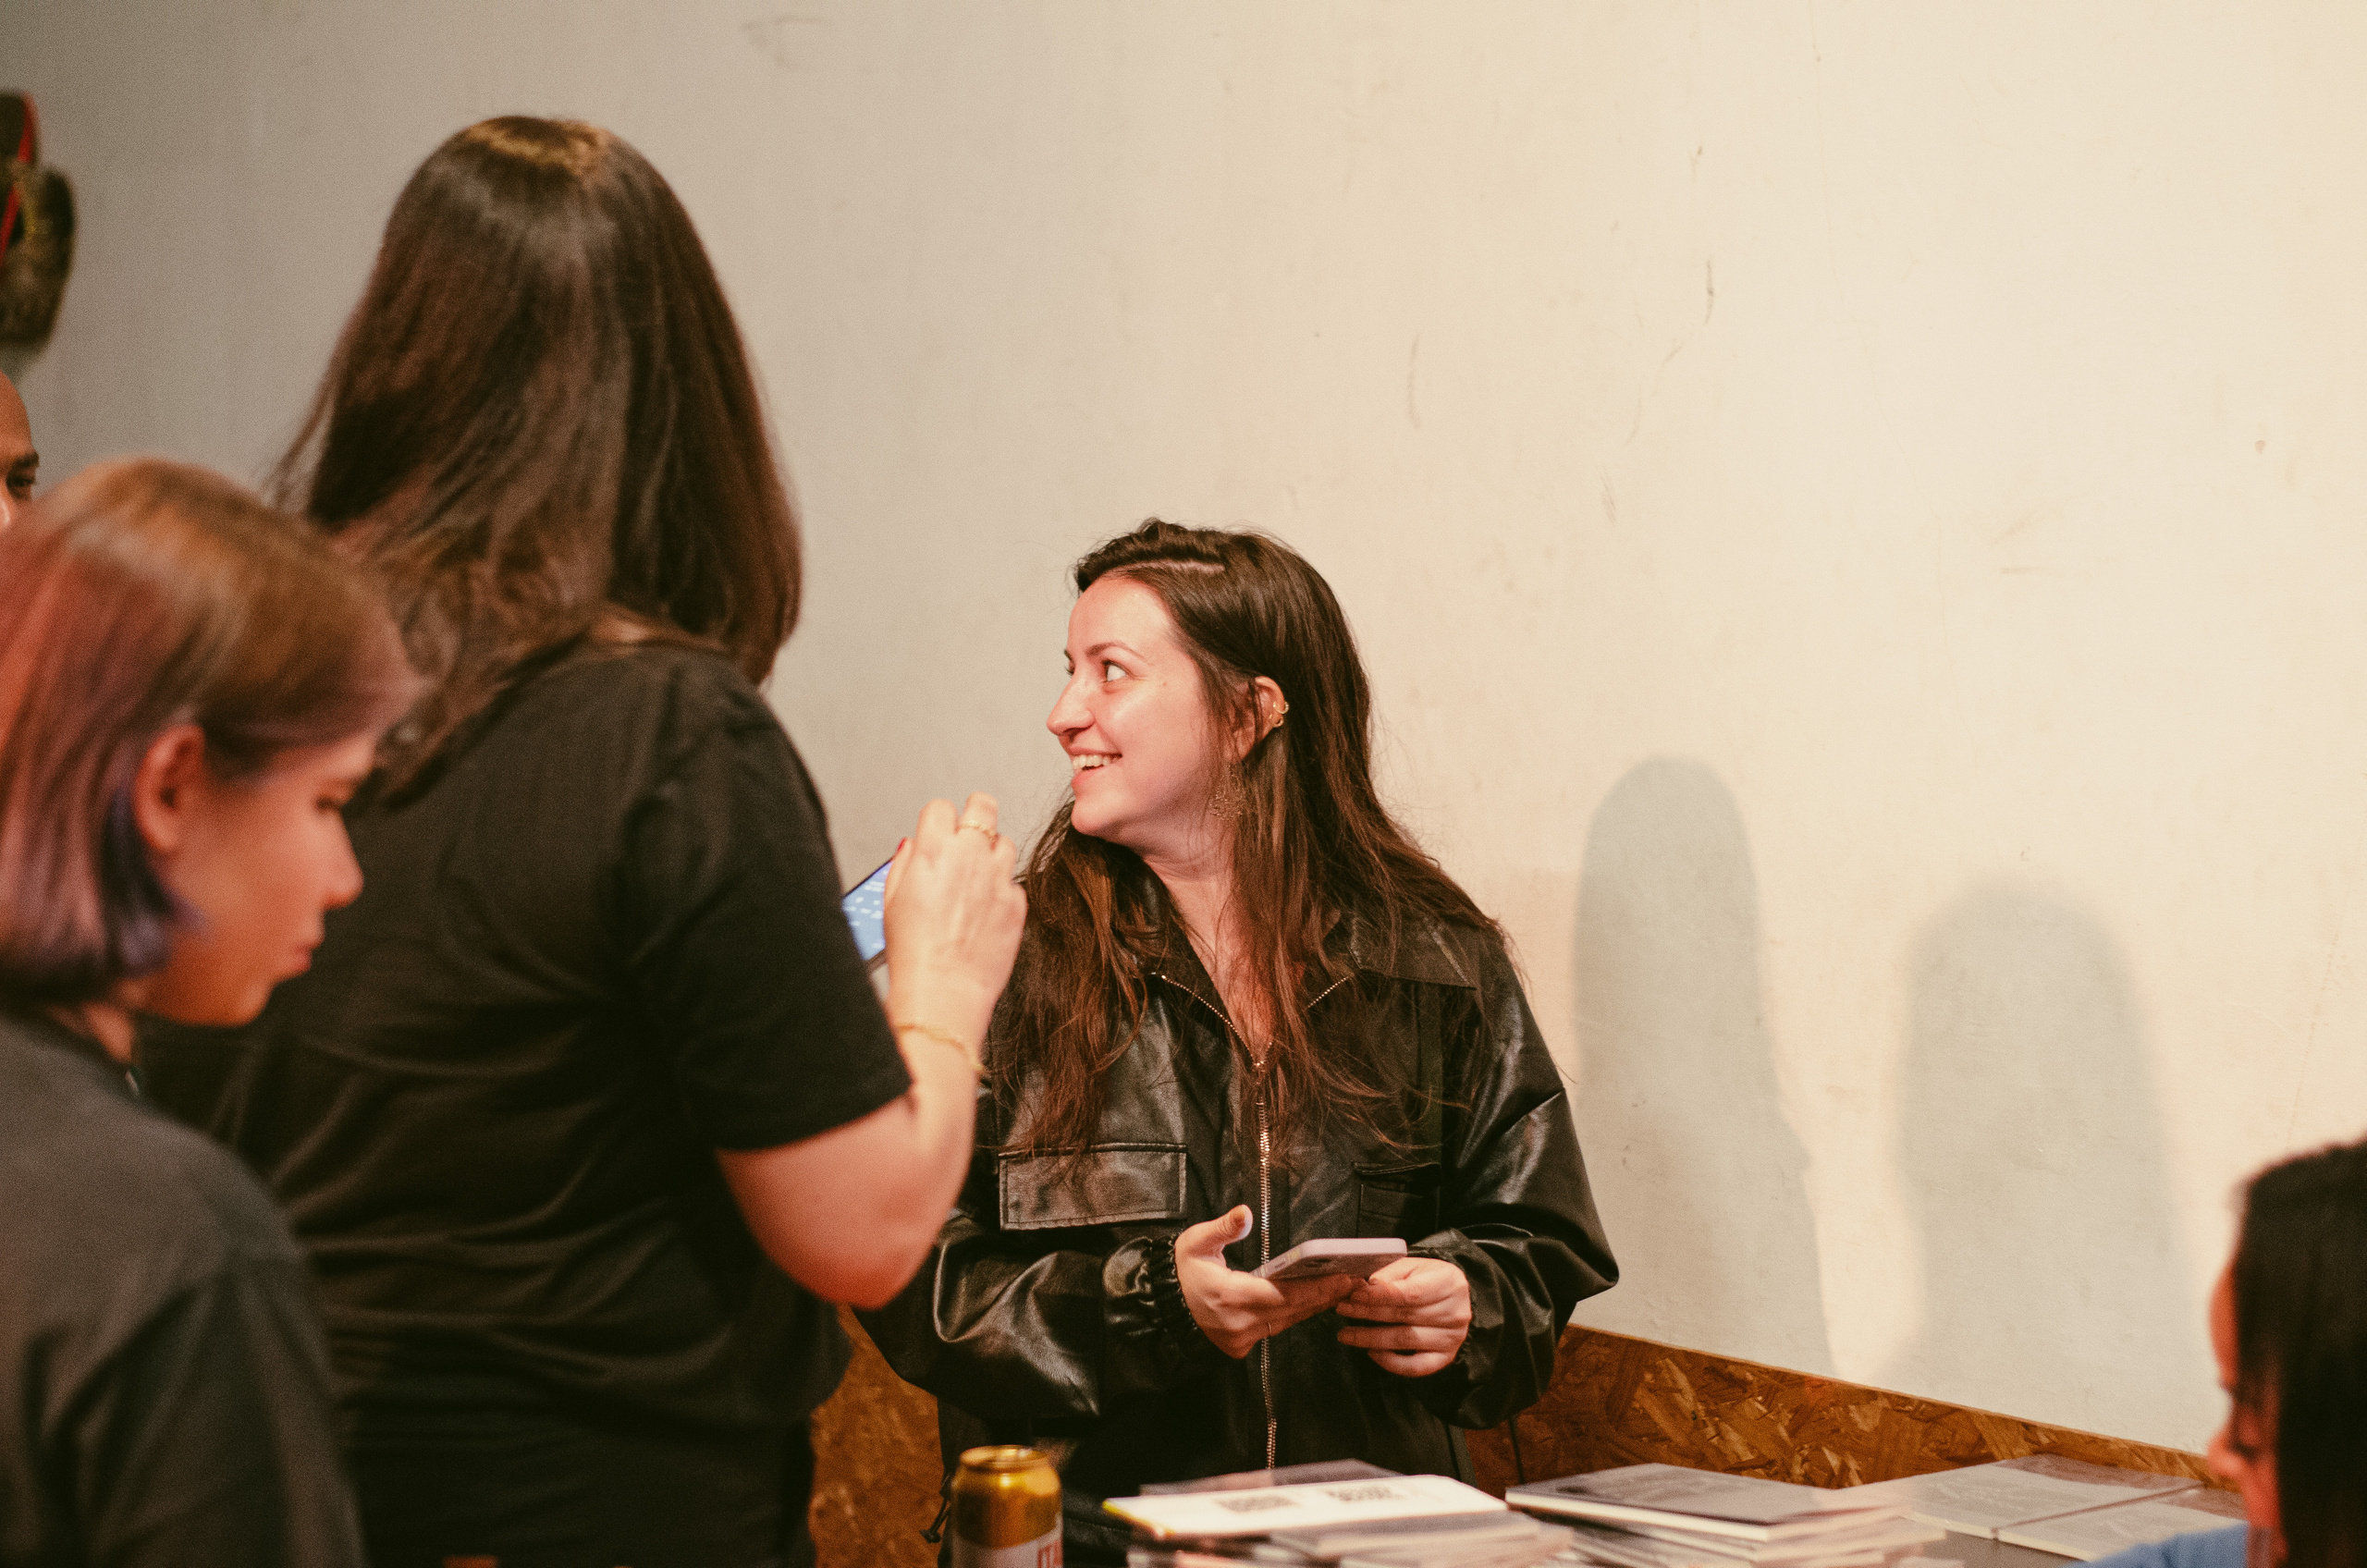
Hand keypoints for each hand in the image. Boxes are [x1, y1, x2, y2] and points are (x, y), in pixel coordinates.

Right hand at [882, 793, 1025, 1049]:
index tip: (939, 831)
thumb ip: (905, 863)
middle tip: (969, 832)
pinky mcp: (1018, 901)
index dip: (938, 819)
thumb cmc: (915, 954)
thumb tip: (914, 847)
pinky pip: (1014, 881)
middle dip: (975, 814)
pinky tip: (986, 910)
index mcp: (933, 851)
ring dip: (992, 853)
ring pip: (1005, 842)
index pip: (941, 806)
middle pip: (983, 806)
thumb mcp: (891, 901)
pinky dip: (1003, 889)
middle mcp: (969, 857)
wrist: (944, 991)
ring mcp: (998, 878)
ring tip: (977, 878)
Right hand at [1175, 1206, 1360, 1359]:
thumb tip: (1245, 1213)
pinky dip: (1293, 1315)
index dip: (1316, 1288)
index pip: (1284, 1295)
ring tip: (1340, 1288)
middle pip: (1293, 1310)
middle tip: (1354, 1281)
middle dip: (1325, 1295)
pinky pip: (1274, 1329)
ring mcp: (1240, 1339)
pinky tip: (1311, 1301)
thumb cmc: (1180, 1274)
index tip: (1343, 1278)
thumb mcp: (1195, 1243)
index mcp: (1230, 1296)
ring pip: (1287, 1322)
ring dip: (1312, 1306)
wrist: (1161, 1310)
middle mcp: (1239, 1323)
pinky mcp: (1240, 1347)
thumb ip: (1223, 1228)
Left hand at [1336, 1256, 1470, 1376]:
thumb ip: (1390, 1274)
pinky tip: (1372, 1352)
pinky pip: (1416, 1366)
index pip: (1409, 1293)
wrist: (1452, 1296)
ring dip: (1371, 1338)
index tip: (1354, 1295)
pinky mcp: (1445, 1357)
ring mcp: (1452, 1338)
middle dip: (1368, 1313)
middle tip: (1342, 1310)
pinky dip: (1391, 1363)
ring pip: (1405, 1340)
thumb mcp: (1412, 1265)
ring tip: (1347, 1334)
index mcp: (1448, 1283)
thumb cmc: (1428, 1278)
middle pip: (1404, 1315)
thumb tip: (1365, 1289)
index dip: (1379, 1296)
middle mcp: (1455, 1313)